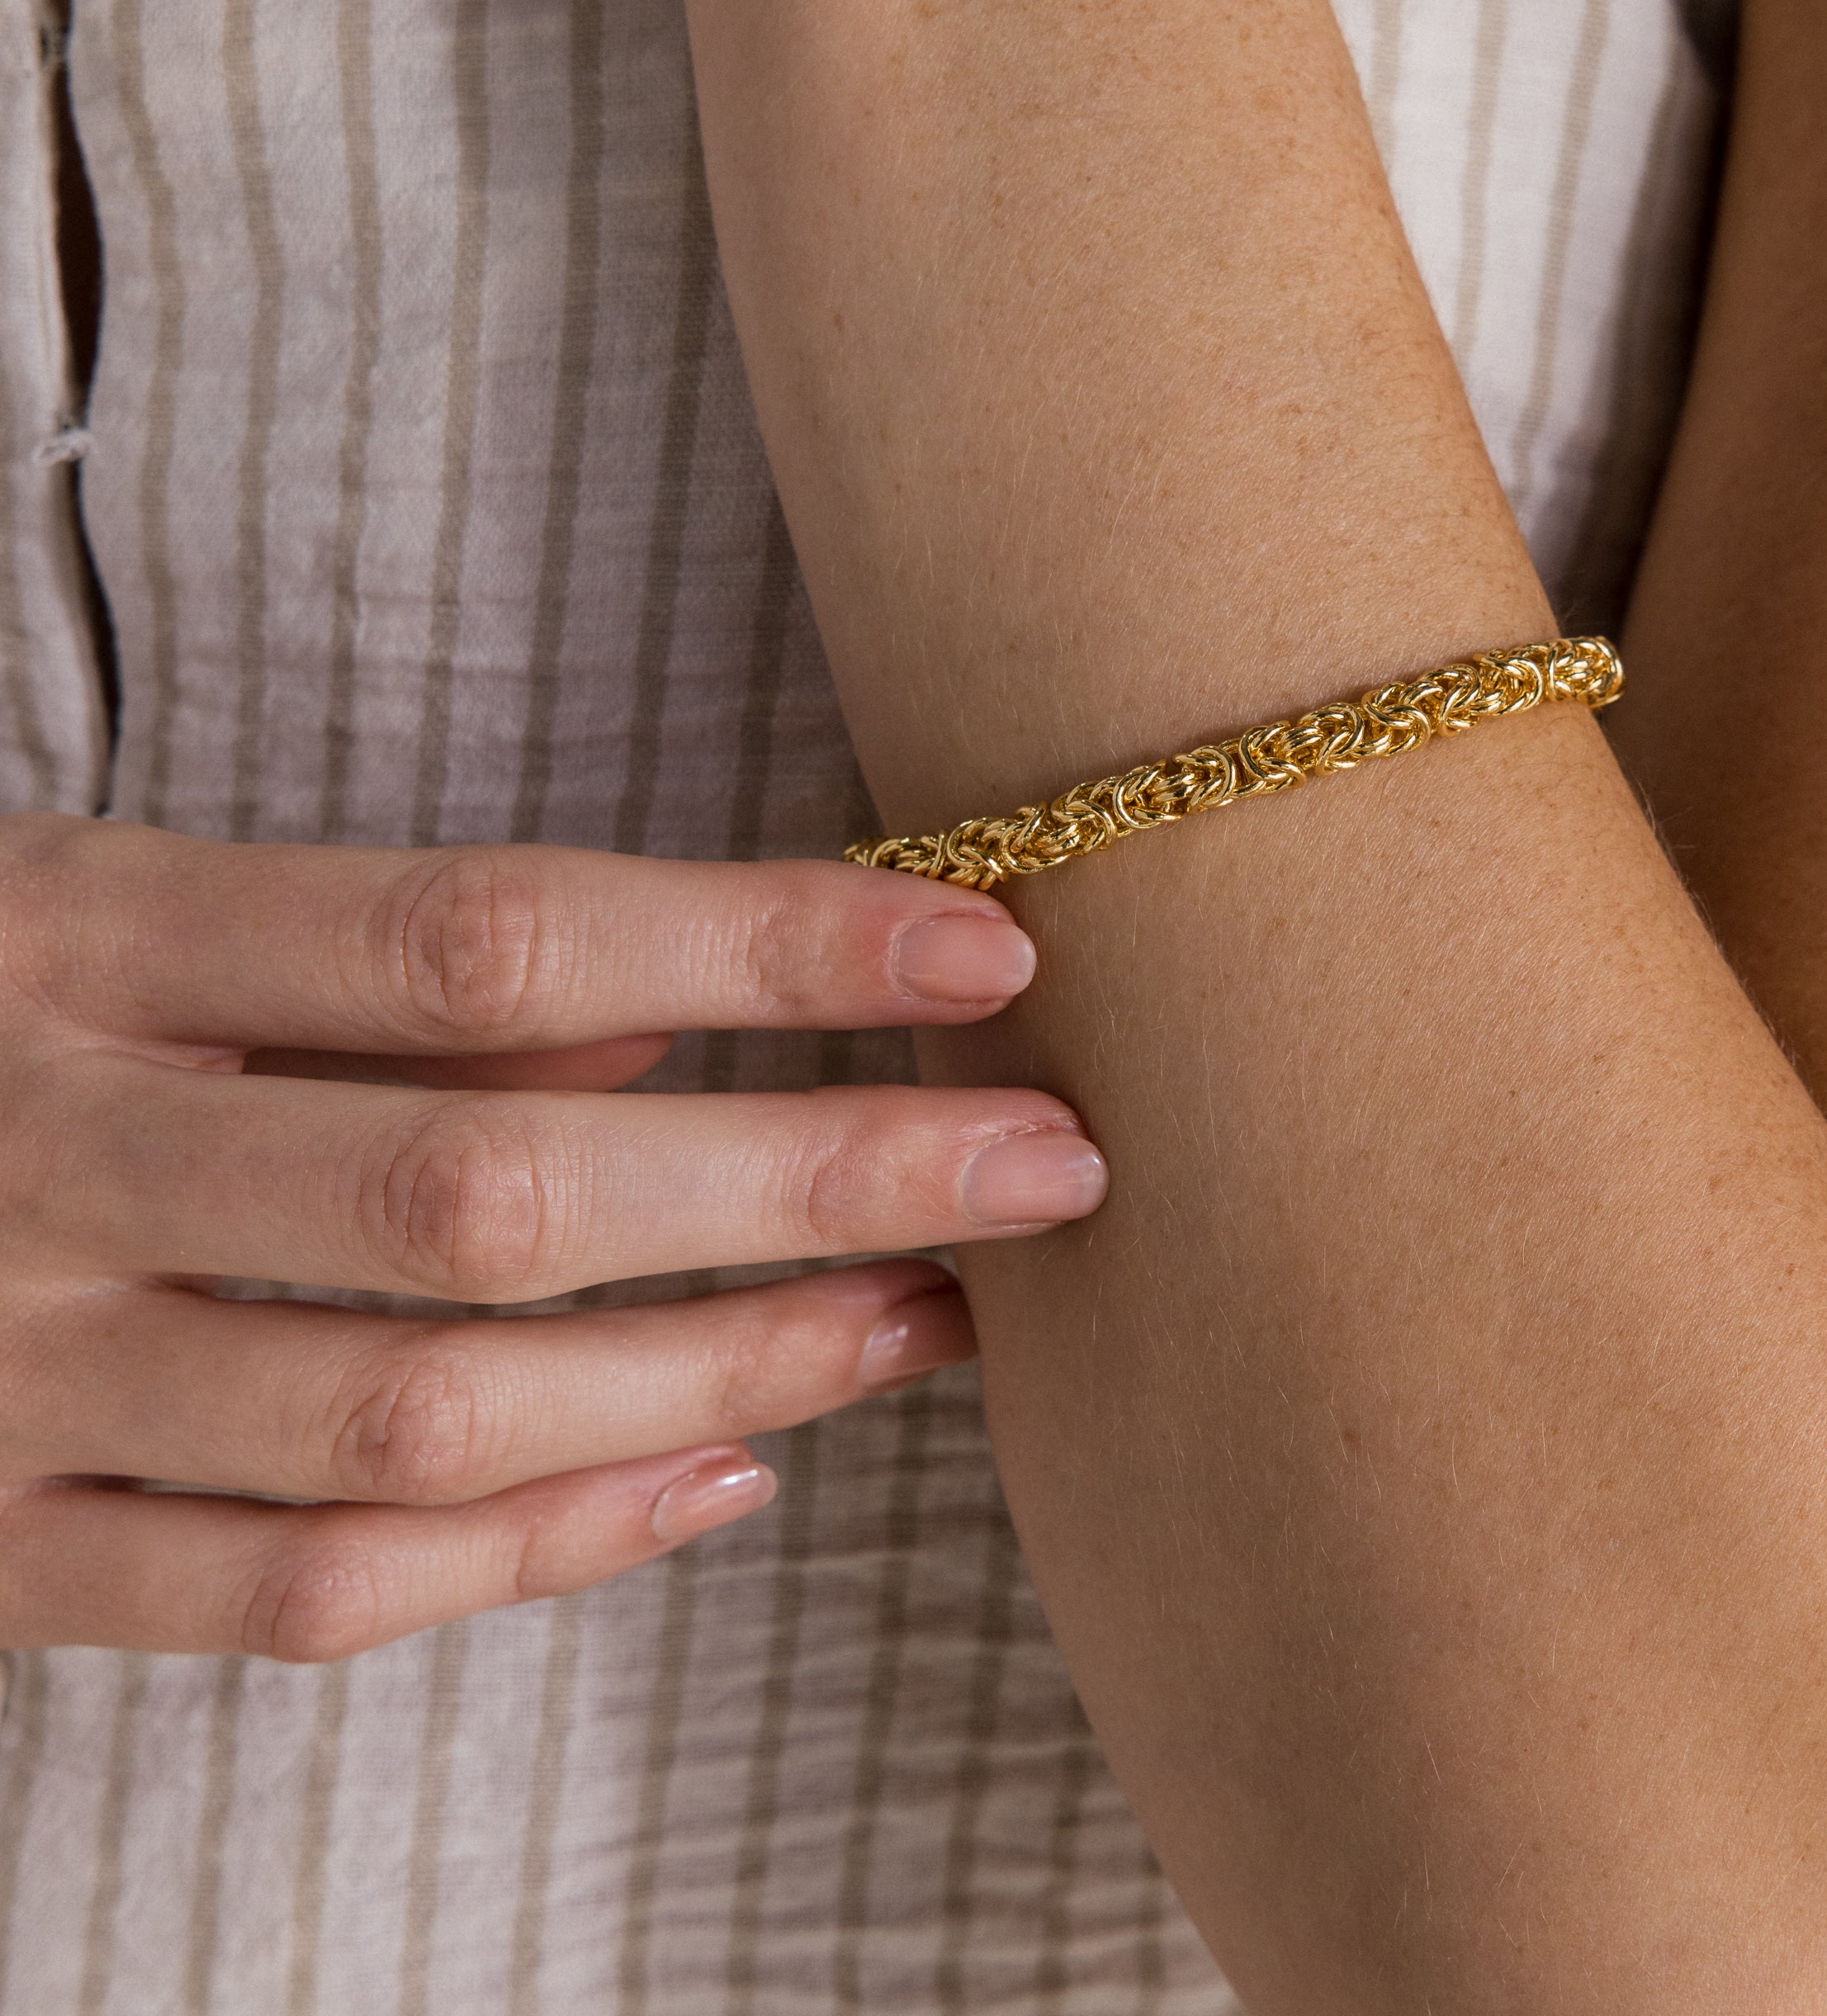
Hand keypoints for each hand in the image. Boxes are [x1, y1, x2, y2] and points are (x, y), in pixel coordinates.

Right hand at [0, 815, 1103, 1658]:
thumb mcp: (117, 913)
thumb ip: (373, 973)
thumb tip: (663, 1022)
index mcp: (80, 939)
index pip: (478, 934)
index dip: (751, 941)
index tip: (977, 942)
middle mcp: (44, 1159)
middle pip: (488, 1191)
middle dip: (805, 1177)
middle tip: (1046, 1162)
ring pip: (416, 1417)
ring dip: (722, 1370)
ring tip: (935, 1317)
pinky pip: (294, 1593)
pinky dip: (532, 1548)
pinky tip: (721, 1478)